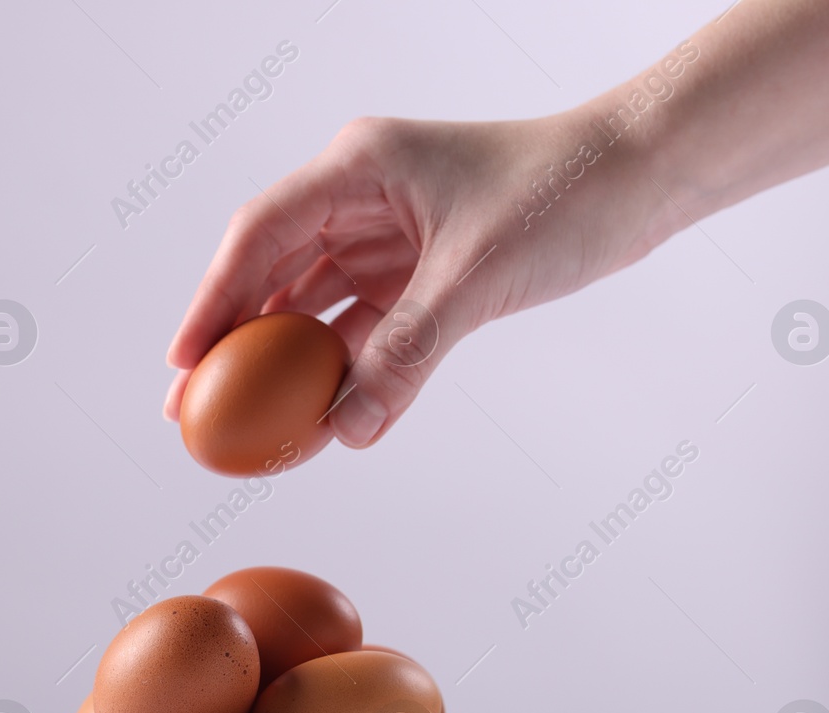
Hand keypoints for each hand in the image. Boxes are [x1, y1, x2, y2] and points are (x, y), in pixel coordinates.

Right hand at [163, 113, 678, 447]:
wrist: (645, 177)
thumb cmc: (566, 192)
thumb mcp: (474, 277)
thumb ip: (406, 354)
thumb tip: (348, 428)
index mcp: (359, 168)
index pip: (260, 236)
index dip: (214, 301)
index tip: (183, 362)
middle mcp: (363, 197)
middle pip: (276, 273)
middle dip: (236, 340)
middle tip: (194, 406)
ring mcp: (392, 234)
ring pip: (319, 305)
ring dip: (290, 362)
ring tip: (250, 421)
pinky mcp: (424, 268)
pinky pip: (368, 324)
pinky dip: (348, 367)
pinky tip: (325, 413)